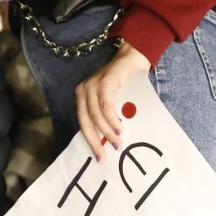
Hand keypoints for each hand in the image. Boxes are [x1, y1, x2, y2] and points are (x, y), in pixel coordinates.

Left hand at [75, 40, 150, 161]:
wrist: (132, 58)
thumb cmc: (125, 82)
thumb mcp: (114, 101)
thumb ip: (109, 115)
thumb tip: (111, 139)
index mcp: (82, 97)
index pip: (83, 123)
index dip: (91, 141)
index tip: (100, 157)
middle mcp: (83, 90)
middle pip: (85, 121)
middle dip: (95, 141)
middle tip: (104, 157)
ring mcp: (92, 85)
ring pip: (95, 115)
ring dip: (106, 132)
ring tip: (117, 143)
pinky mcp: (104, 81)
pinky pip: (106, 105)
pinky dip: (112, 119)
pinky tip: (119, 128)